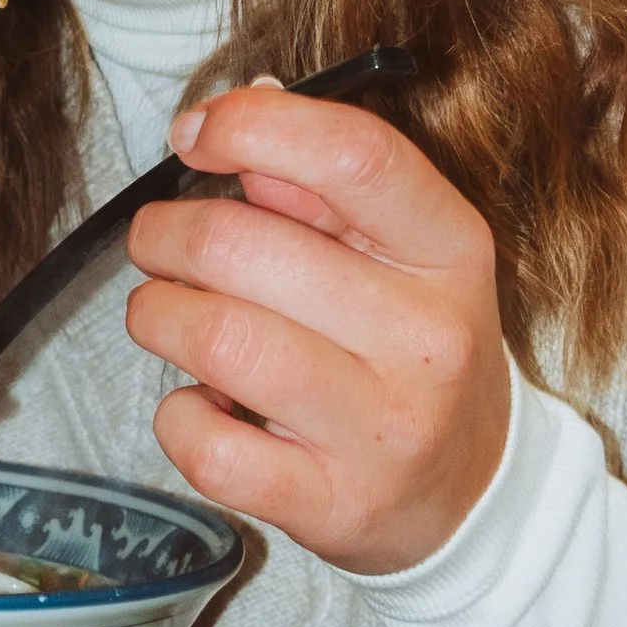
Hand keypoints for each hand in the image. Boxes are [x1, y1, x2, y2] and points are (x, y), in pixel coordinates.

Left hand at [124, 82, 510, 575]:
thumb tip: (229, 121)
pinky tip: (201, 403)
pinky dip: (177, 417)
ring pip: (216, 339)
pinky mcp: (332, 505)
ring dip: (158, 316)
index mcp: (451, 249)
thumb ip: (321, 186)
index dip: (252, 126)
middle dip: (166, 234)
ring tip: (165, 316)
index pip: (353, 155)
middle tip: (158, 245)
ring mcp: (383, 428)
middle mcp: (428, 337)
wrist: (468, 495)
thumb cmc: (411, 349)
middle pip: (244, 246)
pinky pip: (207, 447)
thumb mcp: (404, 254)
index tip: (197, 134)